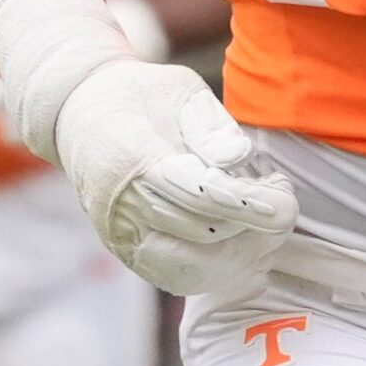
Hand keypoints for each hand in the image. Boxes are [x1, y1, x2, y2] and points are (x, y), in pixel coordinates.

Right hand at [0, 0, 295, 295]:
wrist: (82, 118)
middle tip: (284, 202)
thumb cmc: (139, 95)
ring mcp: (120, 235)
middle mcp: (121, 205)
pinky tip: (244, 247)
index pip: (194, 192)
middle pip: (197, 233)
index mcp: (132, 156)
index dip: (242, 202)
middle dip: (251, 226)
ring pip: (188, 267)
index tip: (280, 202)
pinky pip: (175, 278)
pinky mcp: (127, 253)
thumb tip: (239, 156)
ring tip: (268, 226)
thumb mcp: (176, 87)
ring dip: (239, 254)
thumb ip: (208, 122)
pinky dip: (216, 271)